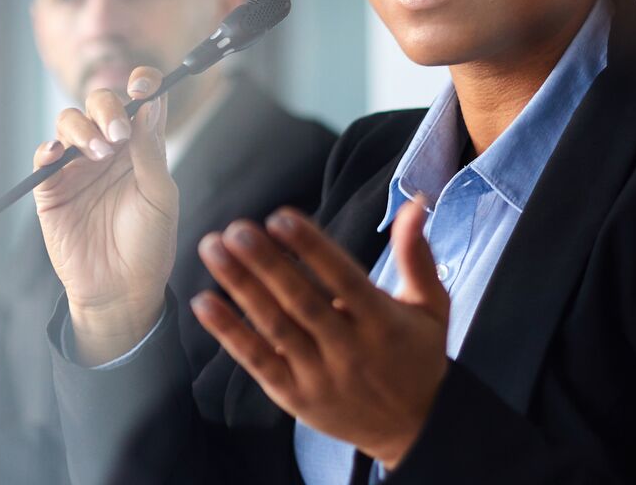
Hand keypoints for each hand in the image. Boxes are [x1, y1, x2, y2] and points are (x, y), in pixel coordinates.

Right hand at [33, 67, 177, 364]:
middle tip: (117, 134)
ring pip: (68, 122)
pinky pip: (43, 157)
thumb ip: (151, 152)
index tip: (143, 85)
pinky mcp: (52, 188)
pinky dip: (47, 148)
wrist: (121, 291)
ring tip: (96, 152)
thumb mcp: (159, 198)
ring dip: (81, 128)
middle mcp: (108, 149)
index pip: (140, 100)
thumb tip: (149, 105)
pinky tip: (57, 153)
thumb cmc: (149, 245)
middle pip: (100, 103)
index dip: (141, 85)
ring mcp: (77, 166)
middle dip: (107, 108)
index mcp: (141, 146)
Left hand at [190, 202, 448, 469]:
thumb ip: (416, 255)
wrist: (415, 430)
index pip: (343, 278)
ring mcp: (319, 375)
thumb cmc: (419, 357)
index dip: (311, 248)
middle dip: (266, 264)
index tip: (280, 218)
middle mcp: (349, 349)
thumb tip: (414, 203)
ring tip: (213, 250)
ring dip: (240, 287)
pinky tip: (204, 302)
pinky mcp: (295, 396)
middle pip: (302, 302)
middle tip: (236, 229)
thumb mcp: (431, 307)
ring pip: (275, 327)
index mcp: (382, 321)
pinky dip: (229, 333)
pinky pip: (258, 361)